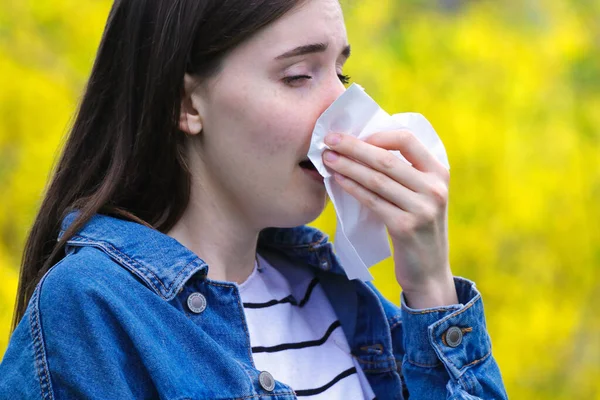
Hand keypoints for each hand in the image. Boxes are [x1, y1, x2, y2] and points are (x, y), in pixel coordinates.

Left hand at [322, 131, 457, 307]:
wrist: (429, 270)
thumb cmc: (418, 226)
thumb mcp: (421, 195)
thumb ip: (405, 172)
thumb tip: (363, 144)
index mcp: (439, 172)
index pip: (408, 140)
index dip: (378, 134)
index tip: (354, 134)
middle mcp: (434, 188)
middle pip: (387, 159)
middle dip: (354, 147)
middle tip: (330, 140)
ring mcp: (422, 208)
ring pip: (376, 179)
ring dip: (348, 166)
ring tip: (328, 158)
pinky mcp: (405, 227)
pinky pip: (372, 201)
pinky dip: (352, 187)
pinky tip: (337, 179)